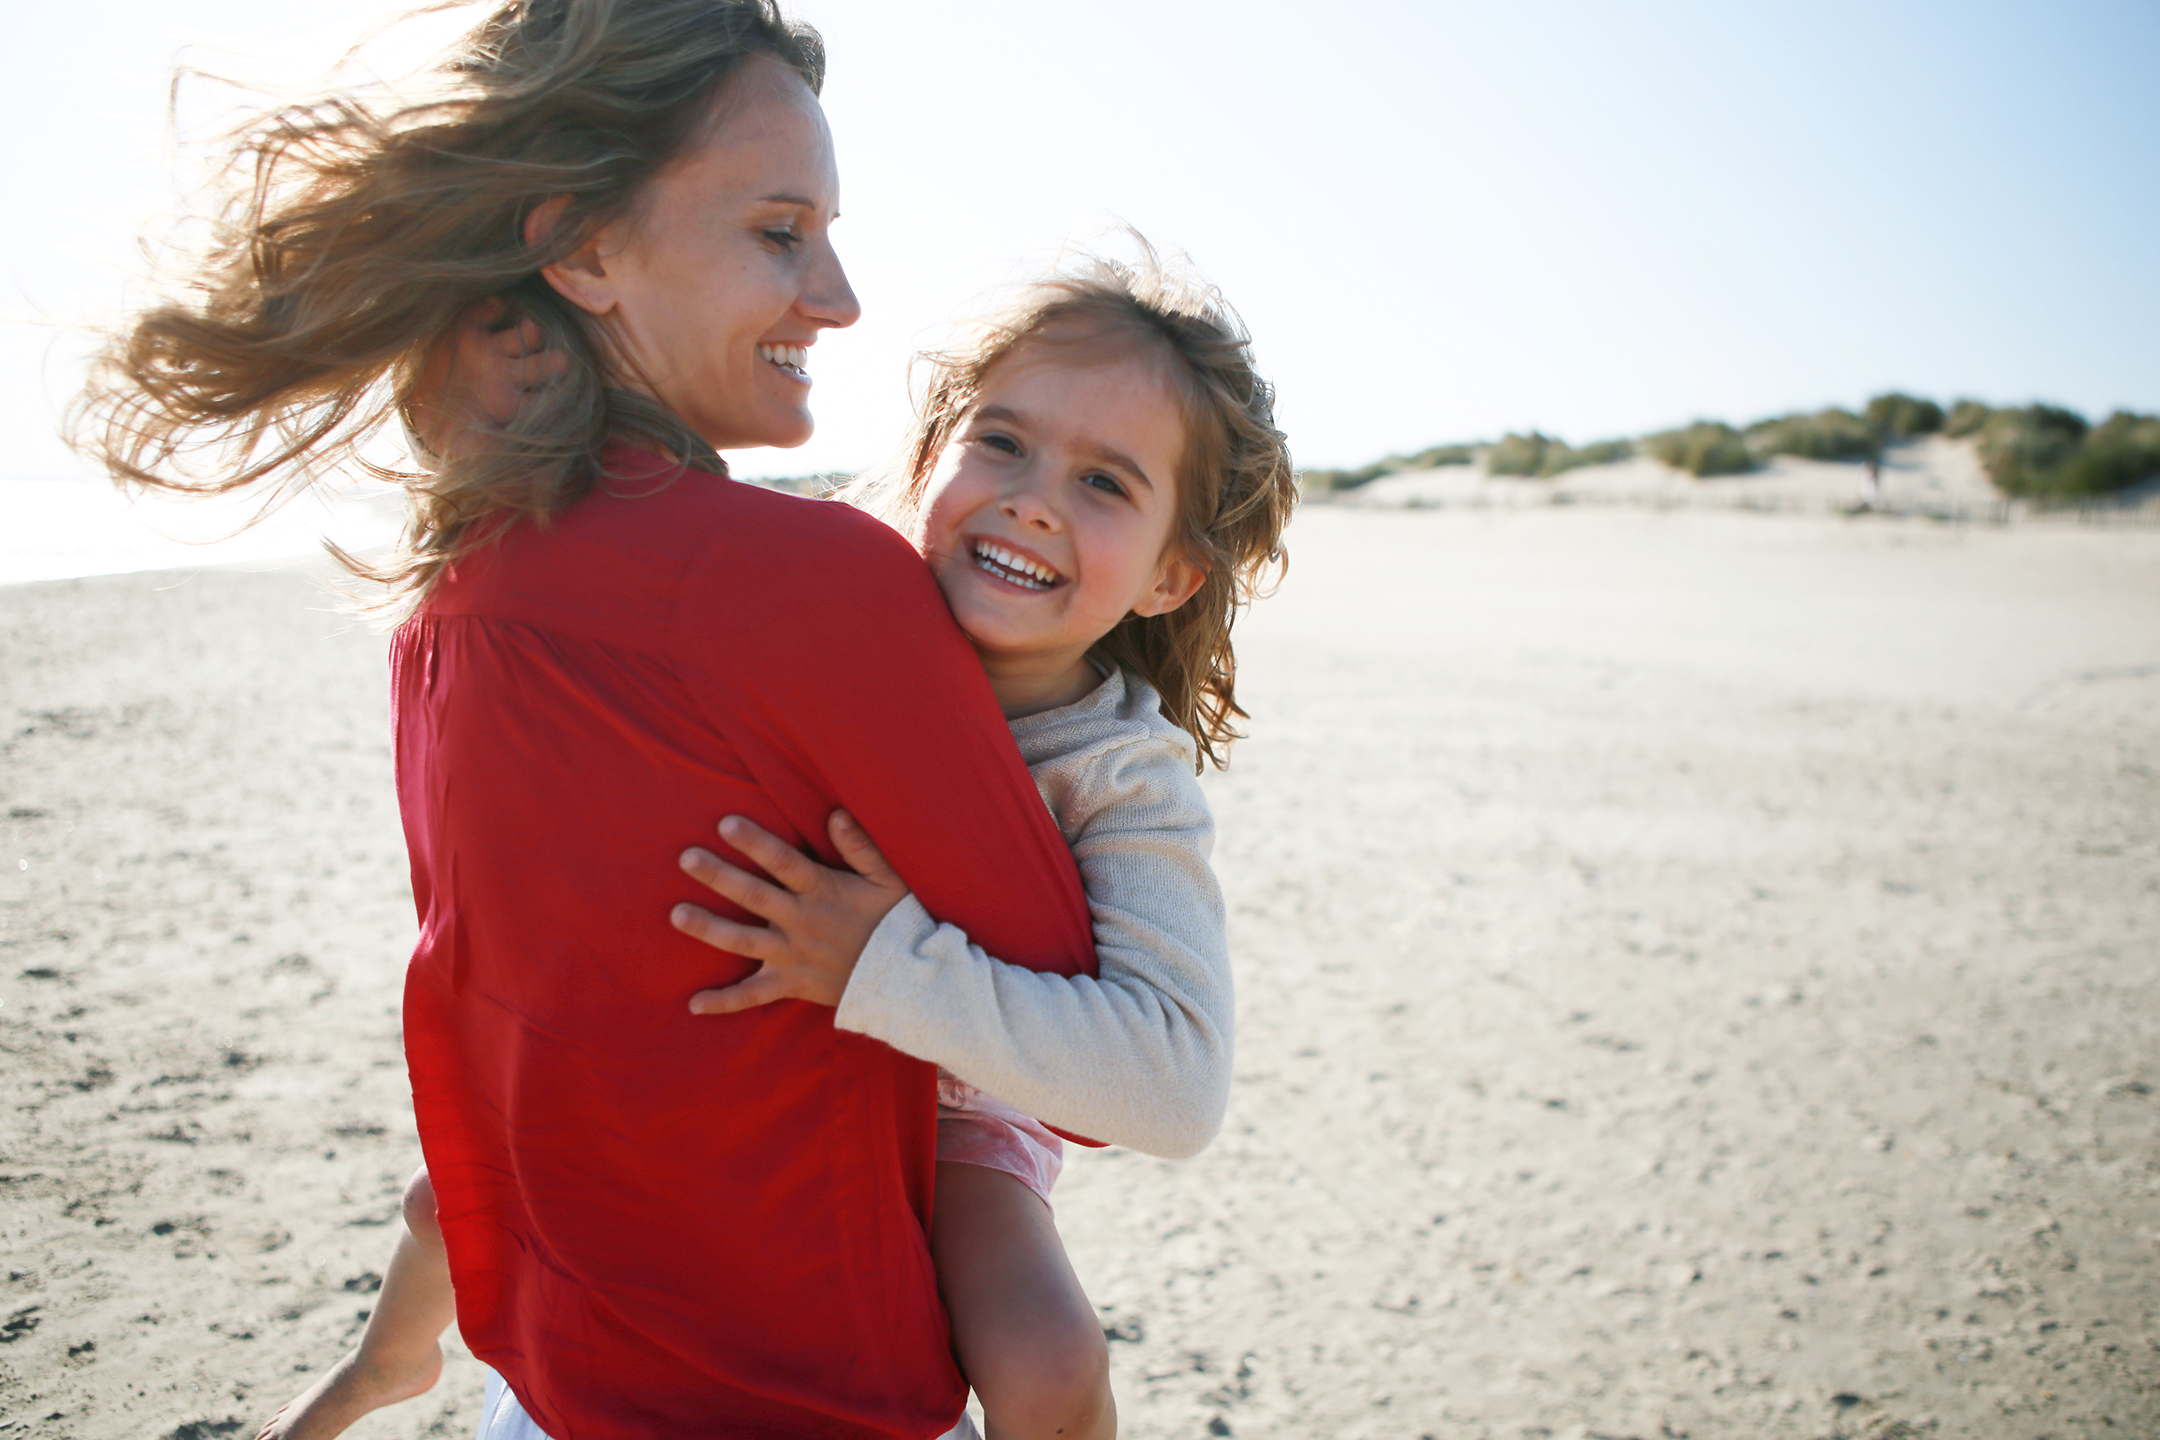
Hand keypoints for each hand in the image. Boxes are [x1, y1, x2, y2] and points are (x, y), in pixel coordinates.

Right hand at [401, 297, 565, 463]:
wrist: (423, 409)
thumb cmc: (457, 438)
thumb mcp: (476, 460)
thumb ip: (504, 477)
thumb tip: (539, 499)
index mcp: (517, 405)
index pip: (545, 400)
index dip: (554, 400)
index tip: (561, 401)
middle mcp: (510, 375)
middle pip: (541, 364)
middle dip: (551, 363)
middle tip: (558, 363)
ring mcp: (491, 352)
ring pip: (520, 337)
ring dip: (528, 333)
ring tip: (530, 332)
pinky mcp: (467, 330)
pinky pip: (484, 312)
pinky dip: (491, 308)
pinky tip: (495, 308)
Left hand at [675, 810, 908, 1014]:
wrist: (906, 979)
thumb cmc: (896, 922)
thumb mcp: (887, 879)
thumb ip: (861, 846)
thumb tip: (835, 814)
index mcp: (821, 891)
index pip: (782, 861)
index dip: (754, 842)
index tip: (725, 824)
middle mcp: (800, 922)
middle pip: (752, 896)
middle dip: (718, 876)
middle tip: (685, 858)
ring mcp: (791, 955)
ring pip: (742, 941)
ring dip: (707, 928)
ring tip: (675, 914)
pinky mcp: (790, 984)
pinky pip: (752, 996)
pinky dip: (724, 1002)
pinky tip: (693, 1004)